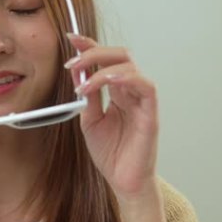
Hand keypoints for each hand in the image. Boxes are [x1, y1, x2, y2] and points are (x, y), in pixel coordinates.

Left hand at [65, 33, 157, 201]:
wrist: (123, 182)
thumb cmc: (111, 154)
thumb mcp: (90, 121)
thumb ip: (88, 97)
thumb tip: (77, 73)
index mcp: (118, 92)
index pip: (106, 60)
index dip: (90, 46)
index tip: (71, 38)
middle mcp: (131, 92)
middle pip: (119, 55)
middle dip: (94, 52)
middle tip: (72, 62)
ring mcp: (142, 101)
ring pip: (130, 66)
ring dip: (102, 68)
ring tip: (82, 83)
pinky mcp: (151, 113)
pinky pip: (145, 86)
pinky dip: (126, 78)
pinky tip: (107, 81)